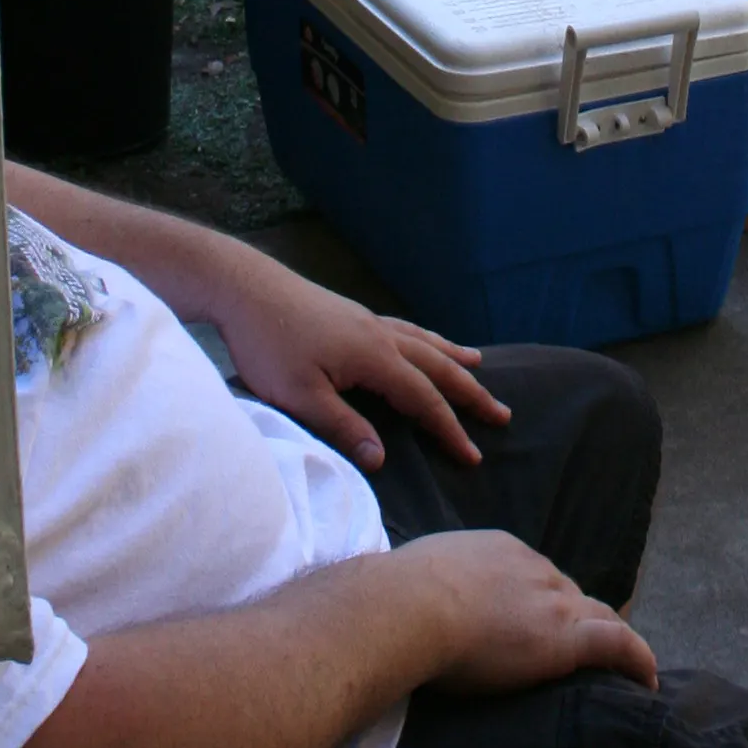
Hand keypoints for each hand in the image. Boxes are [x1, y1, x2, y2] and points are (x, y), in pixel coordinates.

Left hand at [210, 263, 510, 471]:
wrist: (245, 287)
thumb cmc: (268, 344)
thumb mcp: (300, 395)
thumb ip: (343, 427)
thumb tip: (381, 460)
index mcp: (374, 357)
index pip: (424, 399)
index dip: (450, 429)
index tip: (474, 456)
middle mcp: (381, 335)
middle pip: (437, 366)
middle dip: (470, 393)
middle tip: (502, 413)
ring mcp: (368, 320)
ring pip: (424, 341)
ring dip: (454, 358)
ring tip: (479, 366)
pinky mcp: (353, 314)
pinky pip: (405, 329)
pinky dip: (426, 338)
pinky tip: (424, 340)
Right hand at [400, 529, 658, 696]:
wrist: (410, 607)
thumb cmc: (397, 597)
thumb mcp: (417, 576)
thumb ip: (427, 587)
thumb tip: (406, 603)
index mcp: (500, 550)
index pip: (534, 576)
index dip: (541, 601)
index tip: (538, 622)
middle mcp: (535, 568)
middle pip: (570, 594)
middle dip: (577, 617)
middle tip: (578, 646)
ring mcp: (553, 602)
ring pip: (597, 616)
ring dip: (607, 637)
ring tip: (617, 664)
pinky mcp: (565, 638)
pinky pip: (618, 644)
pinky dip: (637, 659)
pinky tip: (646, 681)